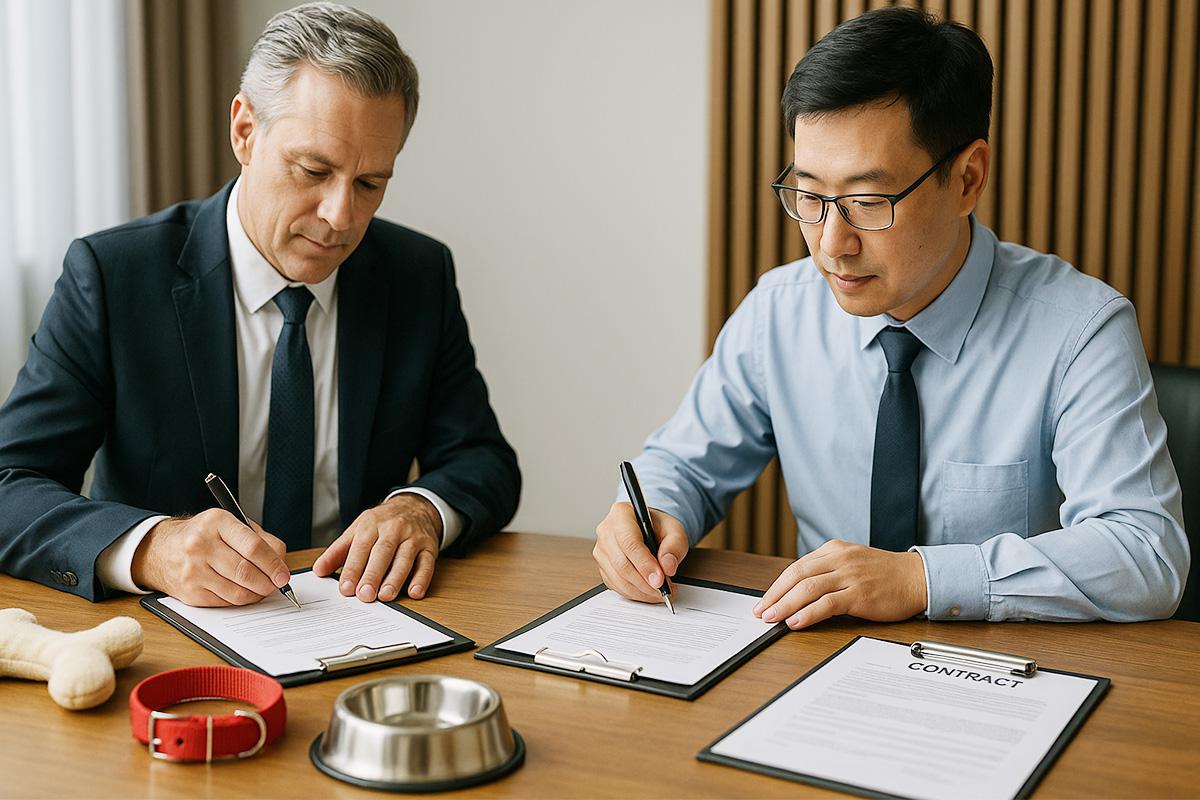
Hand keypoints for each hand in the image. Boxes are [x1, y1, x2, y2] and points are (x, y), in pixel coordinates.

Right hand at [131, 509, 290, 606]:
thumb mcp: (230, 524)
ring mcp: (193, 570)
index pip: (253, 547)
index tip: (283, 575)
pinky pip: (225, 602)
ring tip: (262, 588)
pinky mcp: (189, 592)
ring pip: (238, 591)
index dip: (273, 564)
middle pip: (246, 572)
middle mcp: (201, 545)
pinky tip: (244, 592)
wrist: (160, 550)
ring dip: (256, 594)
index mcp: (216, 522)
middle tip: (276, 584)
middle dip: (268, 582)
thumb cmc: (204, 535)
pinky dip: (240, 600)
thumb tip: (281, 562)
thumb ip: (260, 539)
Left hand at [313, 493, 441, 602]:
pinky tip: (414, 592)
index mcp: (372, 524)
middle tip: (364, 595)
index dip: (353, 568)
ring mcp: (413, 537)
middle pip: (383, 552)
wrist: (415, 507)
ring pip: (405, 558)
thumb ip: (339, 551)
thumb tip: (319, 570)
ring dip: (396, 578)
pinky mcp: (429, 547)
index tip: (345, 588)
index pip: (361, 547)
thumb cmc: (383, 523)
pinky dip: (422, 578)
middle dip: (373, 574)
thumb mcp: (358, 529)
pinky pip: (427, 563)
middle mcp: (394, 529)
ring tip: (385, 596)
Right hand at [593, 502, 688, 602]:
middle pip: (621, 563)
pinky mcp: (602, 566)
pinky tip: (648, 592)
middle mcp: (606, 531)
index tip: (660, 579)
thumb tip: (667, 567)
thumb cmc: (659, 527)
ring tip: (660, 592)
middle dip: (644, 582)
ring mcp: (601, 550)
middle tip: (664, 590)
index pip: (629, 542)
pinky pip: (615, 585)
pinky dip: (633, 593)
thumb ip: (674, 546)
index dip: (644, 563)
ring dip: (640, 591)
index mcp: (621, 514)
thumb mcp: (674, 530)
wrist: (649, 529)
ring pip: (617, 578)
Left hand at [752, 540, 927, 628]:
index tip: (764, 601)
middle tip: (761, 612)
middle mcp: (840, 559)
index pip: (796, 567)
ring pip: (808, 588)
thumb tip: (797, 593)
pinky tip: (796, 622)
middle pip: (797, 575)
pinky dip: (808, 613)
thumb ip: (827, 571)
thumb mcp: (851, 562)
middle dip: (775, 595)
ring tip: (772, 618)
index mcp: (834, 550)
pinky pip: (827, 604)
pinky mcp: (860, 594)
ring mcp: (850, 576)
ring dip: (785, 605)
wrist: (917, 577)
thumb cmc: (884, 574)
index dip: (777, 586)